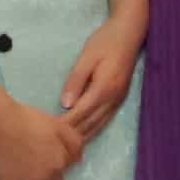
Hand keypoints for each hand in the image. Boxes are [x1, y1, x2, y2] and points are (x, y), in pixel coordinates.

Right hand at [0, 92, 87, 179]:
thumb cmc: (28, 120)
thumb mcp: (58, 125)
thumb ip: (74, 143)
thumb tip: (78, 160)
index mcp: (60, 162)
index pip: (68, 168)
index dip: (59, 158)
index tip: (48, 151)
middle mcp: (47, 178)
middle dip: (50, 173)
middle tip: (37, 158)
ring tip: (27, 168)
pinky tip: (17, 172)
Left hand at [53, 17, 142, 138]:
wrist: (130, 32)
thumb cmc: (105, 41)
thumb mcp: (87, 57)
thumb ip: (76, 81)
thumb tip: (66, 104)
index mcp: (103, 88)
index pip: (80, 113)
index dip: (66, 125)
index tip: (50, 134)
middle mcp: (113, 98)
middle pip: (90, 123)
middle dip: (73, 135)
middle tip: (54, 145)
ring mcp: (118, 99)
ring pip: (99, 124)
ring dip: (84, 136)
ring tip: (67, 146)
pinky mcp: (120, 98)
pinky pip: (105, 119)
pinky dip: (93, 129)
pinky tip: (85, 134)